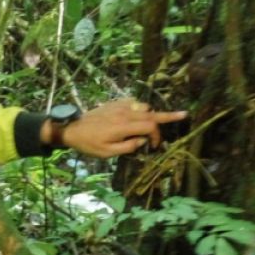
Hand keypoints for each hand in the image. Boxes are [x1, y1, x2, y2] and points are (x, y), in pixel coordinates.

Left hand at [60, 98, 187, 156]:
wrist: (72, 129)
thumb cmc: (89, 144)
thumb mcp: (107, 153)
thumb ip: (128, 147)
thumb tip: (142, 141)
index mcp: (123, 127)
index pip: (150, 127)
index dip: (157, 136)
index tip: (155, 146)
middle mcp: (124, 113)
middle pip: (152, 114)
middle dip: (168, 117)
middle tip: (182, 115)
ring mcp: (119, 106)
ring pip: (144, 106)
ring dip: (151, 114)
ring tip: (154, 123)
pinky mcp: (115, 103)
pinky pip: (134, 102)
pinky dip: (140, 108)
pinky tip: (139, 115)